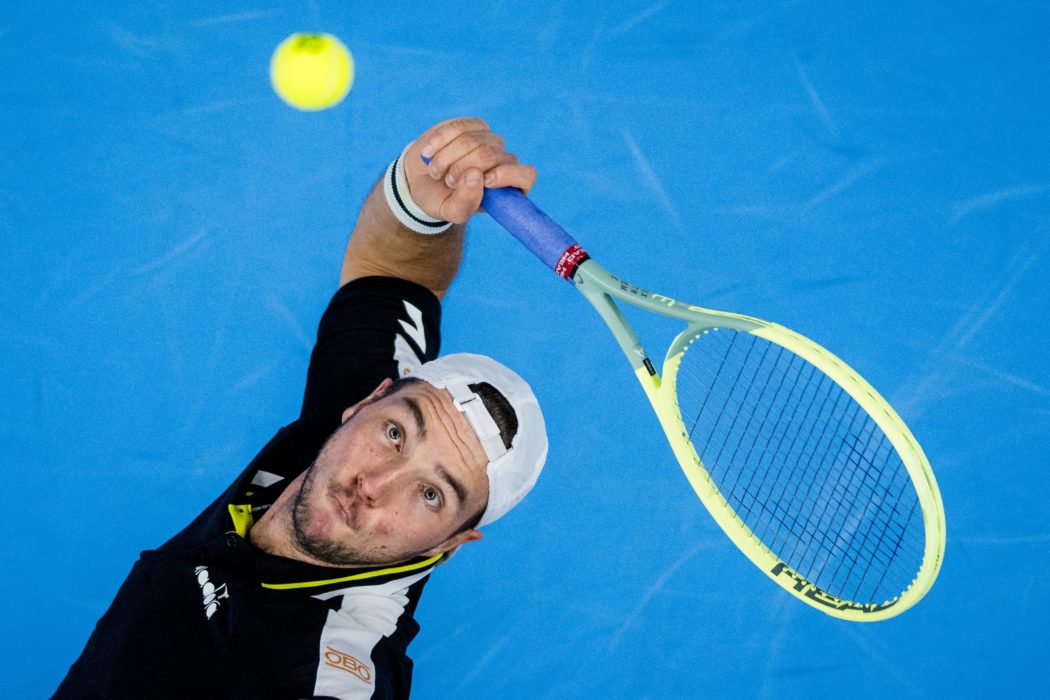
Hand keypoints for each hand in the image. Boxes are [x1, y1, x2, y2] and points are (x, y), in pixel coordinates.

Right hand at [403, 117, 536, 223]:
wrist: (421, 181)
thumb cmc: (441, 200)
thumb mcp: (451, 212)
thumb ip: (466, 203)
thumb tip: (477, 176)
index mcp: (508, 187)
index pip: (526, 176)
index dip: (508, 175)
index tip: (485, 181)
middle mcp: (504, 161)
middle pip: (491, 155)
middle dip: (462, 168)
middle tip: (447, 182)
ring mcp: (490, 141)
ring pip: (472, 140)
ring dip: (446, 157)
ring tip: (436, 171)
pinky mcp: (474, 126)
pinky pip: (459, 127)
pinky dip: (440, 140)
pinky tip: (428, 152)